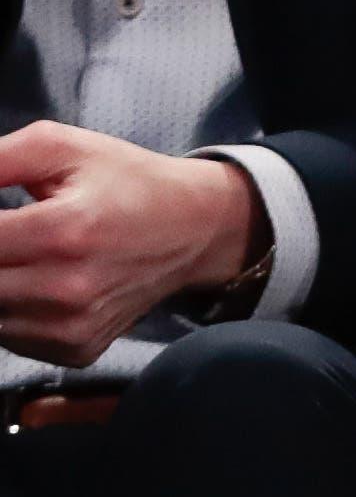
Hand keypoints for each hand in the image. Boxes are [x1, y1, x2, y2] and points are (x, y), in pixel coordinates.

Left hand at [0, 124, 257, 366]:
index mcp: (63, 230)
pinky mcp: (76, 349)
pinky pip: (10, 337)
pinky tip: (34, 283)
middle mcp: (67, 288)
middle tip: (9, 237)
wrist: (195, 229)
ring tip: (19, 257)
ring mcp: (72, 326)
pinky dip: (10, 311)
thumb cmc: (125, 181)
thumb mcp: (59, 147)